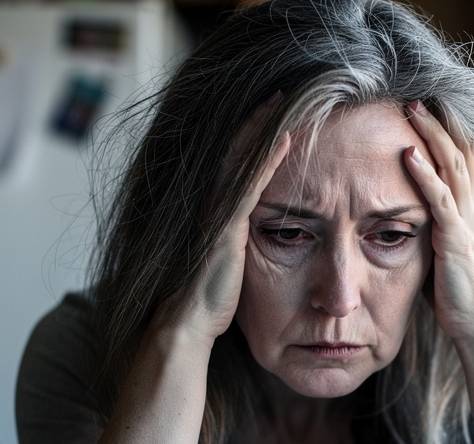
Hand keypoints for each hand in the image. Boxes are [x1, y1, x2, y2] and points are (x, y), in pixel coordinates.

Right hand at [155, 93, 290, 343]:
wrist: (186, 323)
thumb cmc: (208, 300)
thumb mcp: (229, 262)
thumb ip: (238, 240)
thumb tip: (256, 235)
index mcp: (217, 212)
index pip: (237, 162)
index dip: (254, 133)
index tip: (276, 109)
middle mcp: (215, 206)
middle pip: (238, 150)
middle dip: (258, 119)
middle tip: (283, 91)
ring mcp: (218, 214)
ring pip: (242, 159)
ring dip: (264, 128)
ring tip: (285, 99)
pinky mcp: (226, 227)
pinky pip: (250, 184)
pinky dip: (268, 159)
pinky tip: (287, 139)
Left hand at [403, 100, 473, 344]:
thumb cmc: (455, 292)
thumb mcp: (440, 249)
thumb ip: (428, 226)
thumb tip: (400, 214)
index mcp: (469, 209)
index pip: (462, 159)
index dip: (448, 130)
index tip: (427, 107)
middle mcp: (472, 207)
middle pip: (459, 151)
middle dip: (438, 121)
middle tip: (415, 96)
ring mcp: (466, 220)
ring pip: (451, 165)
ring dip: (430, 134)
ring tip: (412, 109)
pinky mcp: (455, 238)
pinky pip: (440, 198)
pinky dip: (424, 174)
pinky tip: (408, 155)